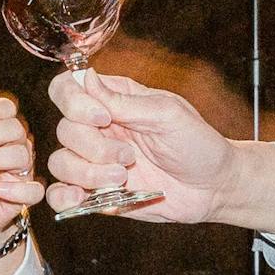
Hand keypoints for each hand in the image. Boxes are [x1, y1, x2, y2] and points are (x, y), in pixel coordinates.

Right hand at [39, 69, 274, 228]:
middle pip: (64, 130)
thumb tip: (85, 76)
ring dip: (88, 173)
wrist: (214, 187)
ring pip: (60, 162)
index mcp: (113, 101)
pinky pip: (60, 195)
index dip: (74, 103)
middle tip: (129, 156)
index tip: (103, 119)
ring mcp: (95, 162)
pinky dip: (63, 197)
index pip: (67, 90)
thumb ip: (123, 100)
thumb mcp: (166, 114)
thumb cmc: (198, 143)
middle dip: (94, 146)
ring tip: (123, 178)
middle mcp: (98, 129)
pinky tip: (82, 198)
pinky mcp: (96, 193)